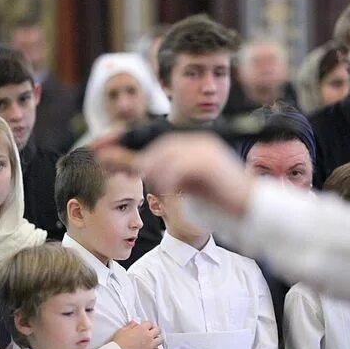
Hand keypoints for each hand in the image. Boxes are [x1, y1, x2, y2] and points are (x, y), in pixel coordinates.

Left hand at [94, 133, 253, 216]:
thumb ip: (162, 176)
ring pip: (165, 152)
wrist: (251, 207)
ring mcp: (204, 149)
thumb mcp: (184, 187)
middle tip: (99, 153)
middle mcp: (195, 143)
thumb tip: (137, 169)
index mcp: (188, 146)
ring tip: (134, 175)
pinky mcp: (210, 160)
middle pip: (153, 144)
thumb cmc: (219, 201)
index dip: (124, 143)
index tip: (98, 148)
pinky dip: (167, 174)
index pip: (150, 141)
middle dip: (125, 150)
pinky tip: (160, 184)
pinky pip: (181, 164)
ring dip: (146, 165)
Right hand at [112, 321, 161, 348]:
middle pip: (158, 330)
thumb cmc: (119, 342)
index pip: (150, 323)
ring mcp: (150, 345)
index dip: (148, 325)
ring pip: (160, 340)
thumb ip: (131, 325)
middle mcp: (148, 336)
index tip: (146, 327)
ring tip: (154, 341)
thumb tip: (135, 322)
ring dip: (157, 339)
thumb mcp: (123, 330)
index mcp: (141, 328)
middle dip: (155, 330)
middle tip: (152, 333)